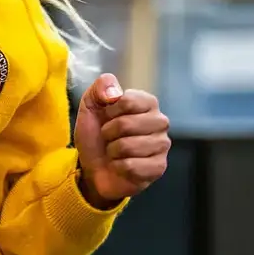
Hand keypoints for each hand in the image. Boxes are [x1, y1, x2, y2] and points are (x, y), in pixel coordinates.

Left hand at [74, 73, 170, 208]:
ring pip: (127, 146)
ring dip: (112, 151)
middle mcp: (160, 121)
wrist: (93, 167)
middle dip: (108, 133)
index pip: (127, 100)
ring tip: (115, 152)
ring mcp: (162, 145)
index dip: (109, 111)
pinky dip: (118, 167)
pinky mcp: (159, 167)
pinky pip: (131, 166)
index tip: (107, 117)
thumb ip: (101, 87)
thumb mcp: (91, 106)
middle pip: (126, 124)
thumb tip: (114, 92)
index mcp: (148, 103)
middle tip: (109, 138)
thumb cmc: (97, 136)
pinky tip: (121, 166)